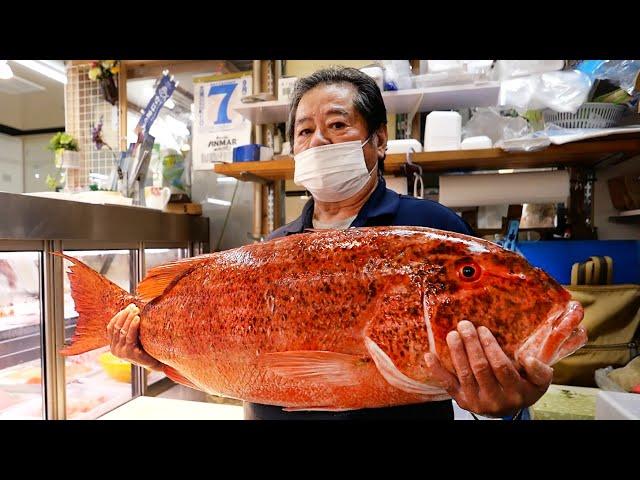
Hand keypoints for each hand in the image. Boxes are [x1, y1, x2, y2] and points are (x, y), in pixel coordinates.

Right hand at [106, 304, 162, 370]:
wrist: (155, 361)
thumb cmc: (146, 347)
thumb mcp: (134, 337)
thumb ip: (129, 328)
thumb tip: (131, 308)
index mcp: (113, 345)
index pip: (111, 327)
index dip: (118, 316)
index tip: (128, 307)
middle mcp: (114, 349)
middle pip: (116, 327)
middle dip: (125, 315)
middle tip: (133, 306)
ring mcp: (121, 352)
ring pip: (122, 330)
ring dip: (129, 318)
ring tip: (136, 310)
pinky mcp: (129, 353)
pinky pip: (129, 336)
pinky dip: (133, 326)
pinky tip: (137, 318)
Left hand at [424, 320, 553, 416]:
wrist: (507, 409)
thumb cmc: (523, 387)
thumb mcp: (538, 382)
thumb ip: (539, 371)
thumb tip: (528, 358)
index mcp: (516, 392)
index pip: (501, 367)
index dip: (491, 348)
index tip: (483, 330)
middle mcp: (495, 400)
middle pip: (481, 369)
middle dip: (471, 345)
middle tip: (465, 325)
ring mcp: (476, 401)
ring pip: (464, 374)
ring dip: (456, 352)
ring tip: (453, 334)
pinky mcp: (462, 401)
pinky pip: (447, 385)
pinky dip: (437, 370)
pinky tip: (429, 356)